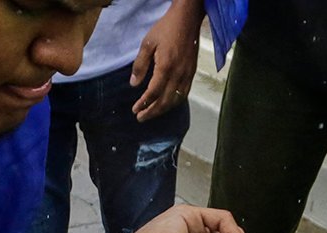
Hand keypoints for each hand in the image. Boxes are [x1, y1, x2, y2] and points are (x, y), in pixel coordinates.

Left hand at [130, 0, 202, 120]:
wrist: (187, 20)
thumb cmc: (166, 29)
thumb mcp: (147, 43)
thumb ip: (140, 65)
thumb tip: (134, 84)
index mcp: (165, 67)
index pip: (154, 93)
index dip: (144, 103)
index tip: (135, 109)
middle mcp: (178, 75)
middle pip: (165, 101)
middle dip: (152, 112)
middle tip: (141, 118)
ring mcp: (187, 75)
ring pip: (175, 100)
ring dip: (163, 110)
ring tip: (152, 113)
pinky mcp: (192, 73)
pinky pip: (184, 94)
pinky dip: (174, 103)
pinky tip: (167, 104)